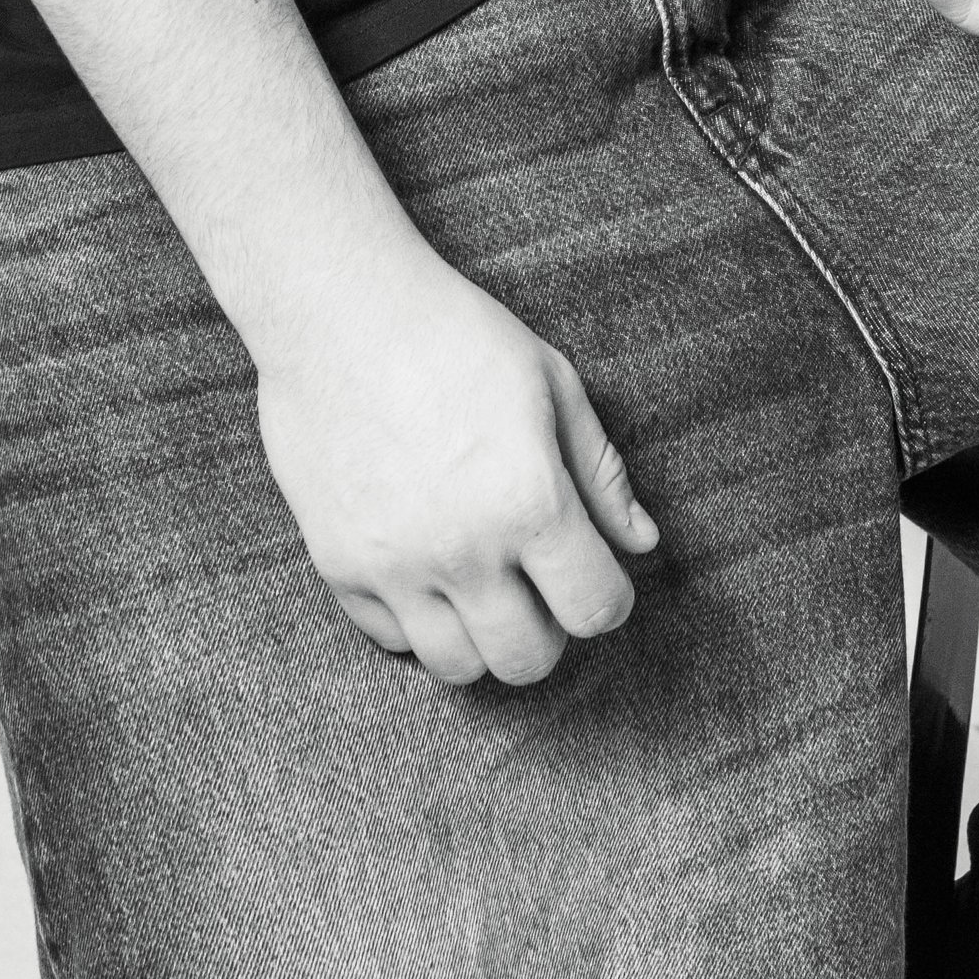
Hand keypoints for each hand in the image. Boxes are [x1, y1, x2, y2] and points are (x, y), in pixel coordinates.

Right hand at [254, 240, 658, 686]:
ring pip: (457, 667)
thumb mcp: (553, 385)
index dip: (608, 598)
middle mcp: (462, 550)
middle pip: (527, 659)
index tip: (596, 574)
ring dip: (484, 635)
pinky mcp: (338, 565)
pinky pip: (392, 639)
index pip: (594, 609)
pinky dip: (418, 620)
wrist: (339, 311)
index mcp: (529, 501)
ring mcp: (393, 566)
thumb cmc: (456, 334)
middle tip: (540, 581)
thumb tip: (641, 544)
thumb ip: (601, 474)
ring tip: (485, 582)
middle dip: (550, 628)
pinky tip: (429, 568)